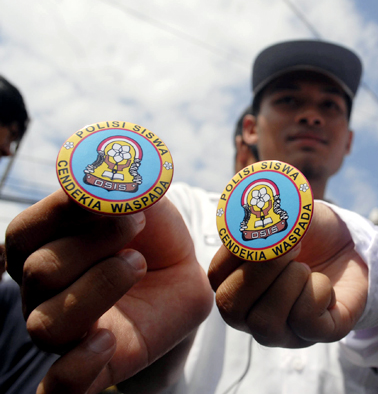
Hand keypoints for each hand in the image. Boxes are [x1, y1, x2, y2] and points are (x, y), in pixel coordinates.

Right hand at [5, 190, 212, 393]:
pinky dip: (74, 369)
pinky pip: (58, 388)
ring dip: (97, 287)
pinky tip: (108, 339)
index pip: (25, 232)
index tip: (108, 194)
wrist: (185, 281)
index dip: (62, 209)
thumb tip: (91, 172)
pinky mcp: (91, 367)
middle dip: (93, 241)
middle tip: (135, 224)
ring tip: (137, 264)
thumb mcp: (148, 206)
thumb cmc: (155, 240)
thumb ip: (124, 189)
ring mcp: (65, 333)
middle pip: (39, 271)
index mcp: (45, 250)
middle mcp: (42, 294)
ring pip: (47, 323)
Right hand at [208, 202, 367, 347]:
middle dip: (261, 271)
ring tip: (305, 268)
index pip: (215, 278)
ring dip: (287, 283)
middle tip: (290, 248)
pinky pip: (305, 321)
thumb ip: (264, 216)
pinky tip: (323, 283)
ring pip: (264, 322)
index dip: (236, 252)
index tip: (265, 230)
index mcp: (237, 284)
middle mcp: (253, 313)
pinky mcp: (316, 335)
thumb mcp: (288, 213)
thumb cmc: (311, 232)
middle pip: (230, 307)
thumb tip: (244, 229)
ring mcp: (283, 330)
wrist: (352, 245)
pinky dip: (317, 292)